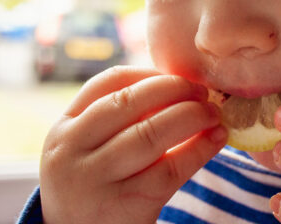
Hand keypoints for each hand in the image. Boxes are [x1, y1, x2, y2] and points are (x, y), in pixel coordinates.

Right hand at [39, 66, 226, 223]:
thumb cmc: (95, 185)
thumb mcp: (88, 149)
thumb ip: (119, 118)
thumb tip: (180, 83)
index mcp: (64, 129)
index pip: (107, 83)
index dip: (149, 73)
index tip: (177, 76)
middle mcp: (72, 152)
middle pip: (130, 103)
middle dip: (174, 90)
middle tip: (203, 91)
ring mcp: (95, 181)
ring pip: (151, 134)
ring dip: (191, 116)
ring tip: (213, 113)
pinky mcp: (126, 207)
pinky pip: (170, 170)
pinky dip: (200, 149)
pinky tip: (216, 139)